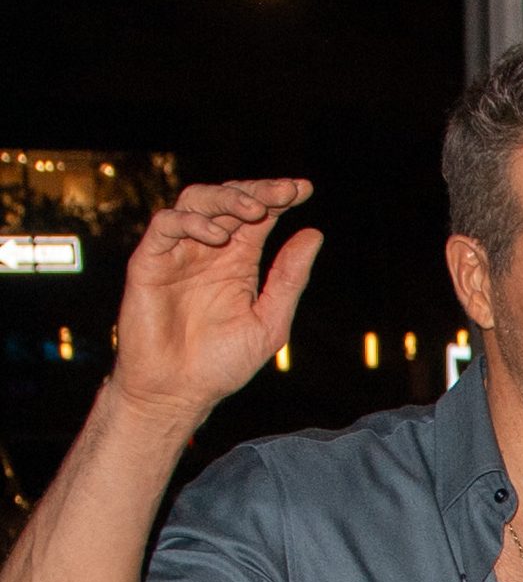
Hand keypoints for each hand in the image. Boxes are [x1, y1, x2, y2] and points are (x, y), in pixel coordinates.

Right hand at [112, 179, 322, 424]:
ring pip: (196, 201)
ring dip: (227, 198)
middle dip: (258, 190)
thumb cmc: (222, 363)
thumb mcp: (270, 320)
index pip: (259, 216)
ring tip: (256, 211)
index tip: (304, 189)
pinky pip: (166, 226)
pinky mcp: (149, 262)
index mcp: (238, 261)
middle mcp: (208, 250)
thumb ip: (289, 279)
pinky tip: (219, 237)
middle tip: (285, 192)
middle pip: (229, 199)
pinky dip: (192, 223)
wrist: (178, 393)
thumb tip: (314, 234)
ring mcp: (178, 253)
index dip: (279, 197)